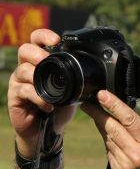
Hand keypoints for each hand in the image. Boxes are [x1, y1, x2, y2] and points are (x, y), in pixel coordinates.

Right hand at [7, 28, 76, 156]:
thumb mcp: (70, 92)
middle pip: (25, 49)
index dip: (44, 35)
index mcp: (39, 63)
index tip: (56, 40)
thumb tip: (95, 74)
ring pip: (23, 70)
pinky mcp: (15, 96)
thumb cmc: (56, 110)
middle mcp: (26, 68)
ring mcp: (19, 82)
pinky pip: (24, 90)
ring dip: (38, 78)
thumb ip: (75, 80)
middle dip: (37, 53)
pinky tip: (48, 105)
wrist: (46, 133)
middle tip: (48, 60)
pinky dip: (38, 97)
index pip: (36, 40)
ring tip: (51, 90)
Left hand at [82, 90, 139, 168]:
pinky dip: (111, 143)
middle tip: (88, 103)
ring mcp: (125, 165)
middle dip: (98, 113)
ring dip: (104, 128)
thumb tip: (120, 111)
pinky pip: (109, 151)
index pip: (128, 119)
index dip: (113, 105)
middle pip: (111, 128)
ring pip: (108, 138)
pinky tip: (118, 142)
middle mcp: (136, 155)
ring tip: (105, 120)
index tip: (101, 94)